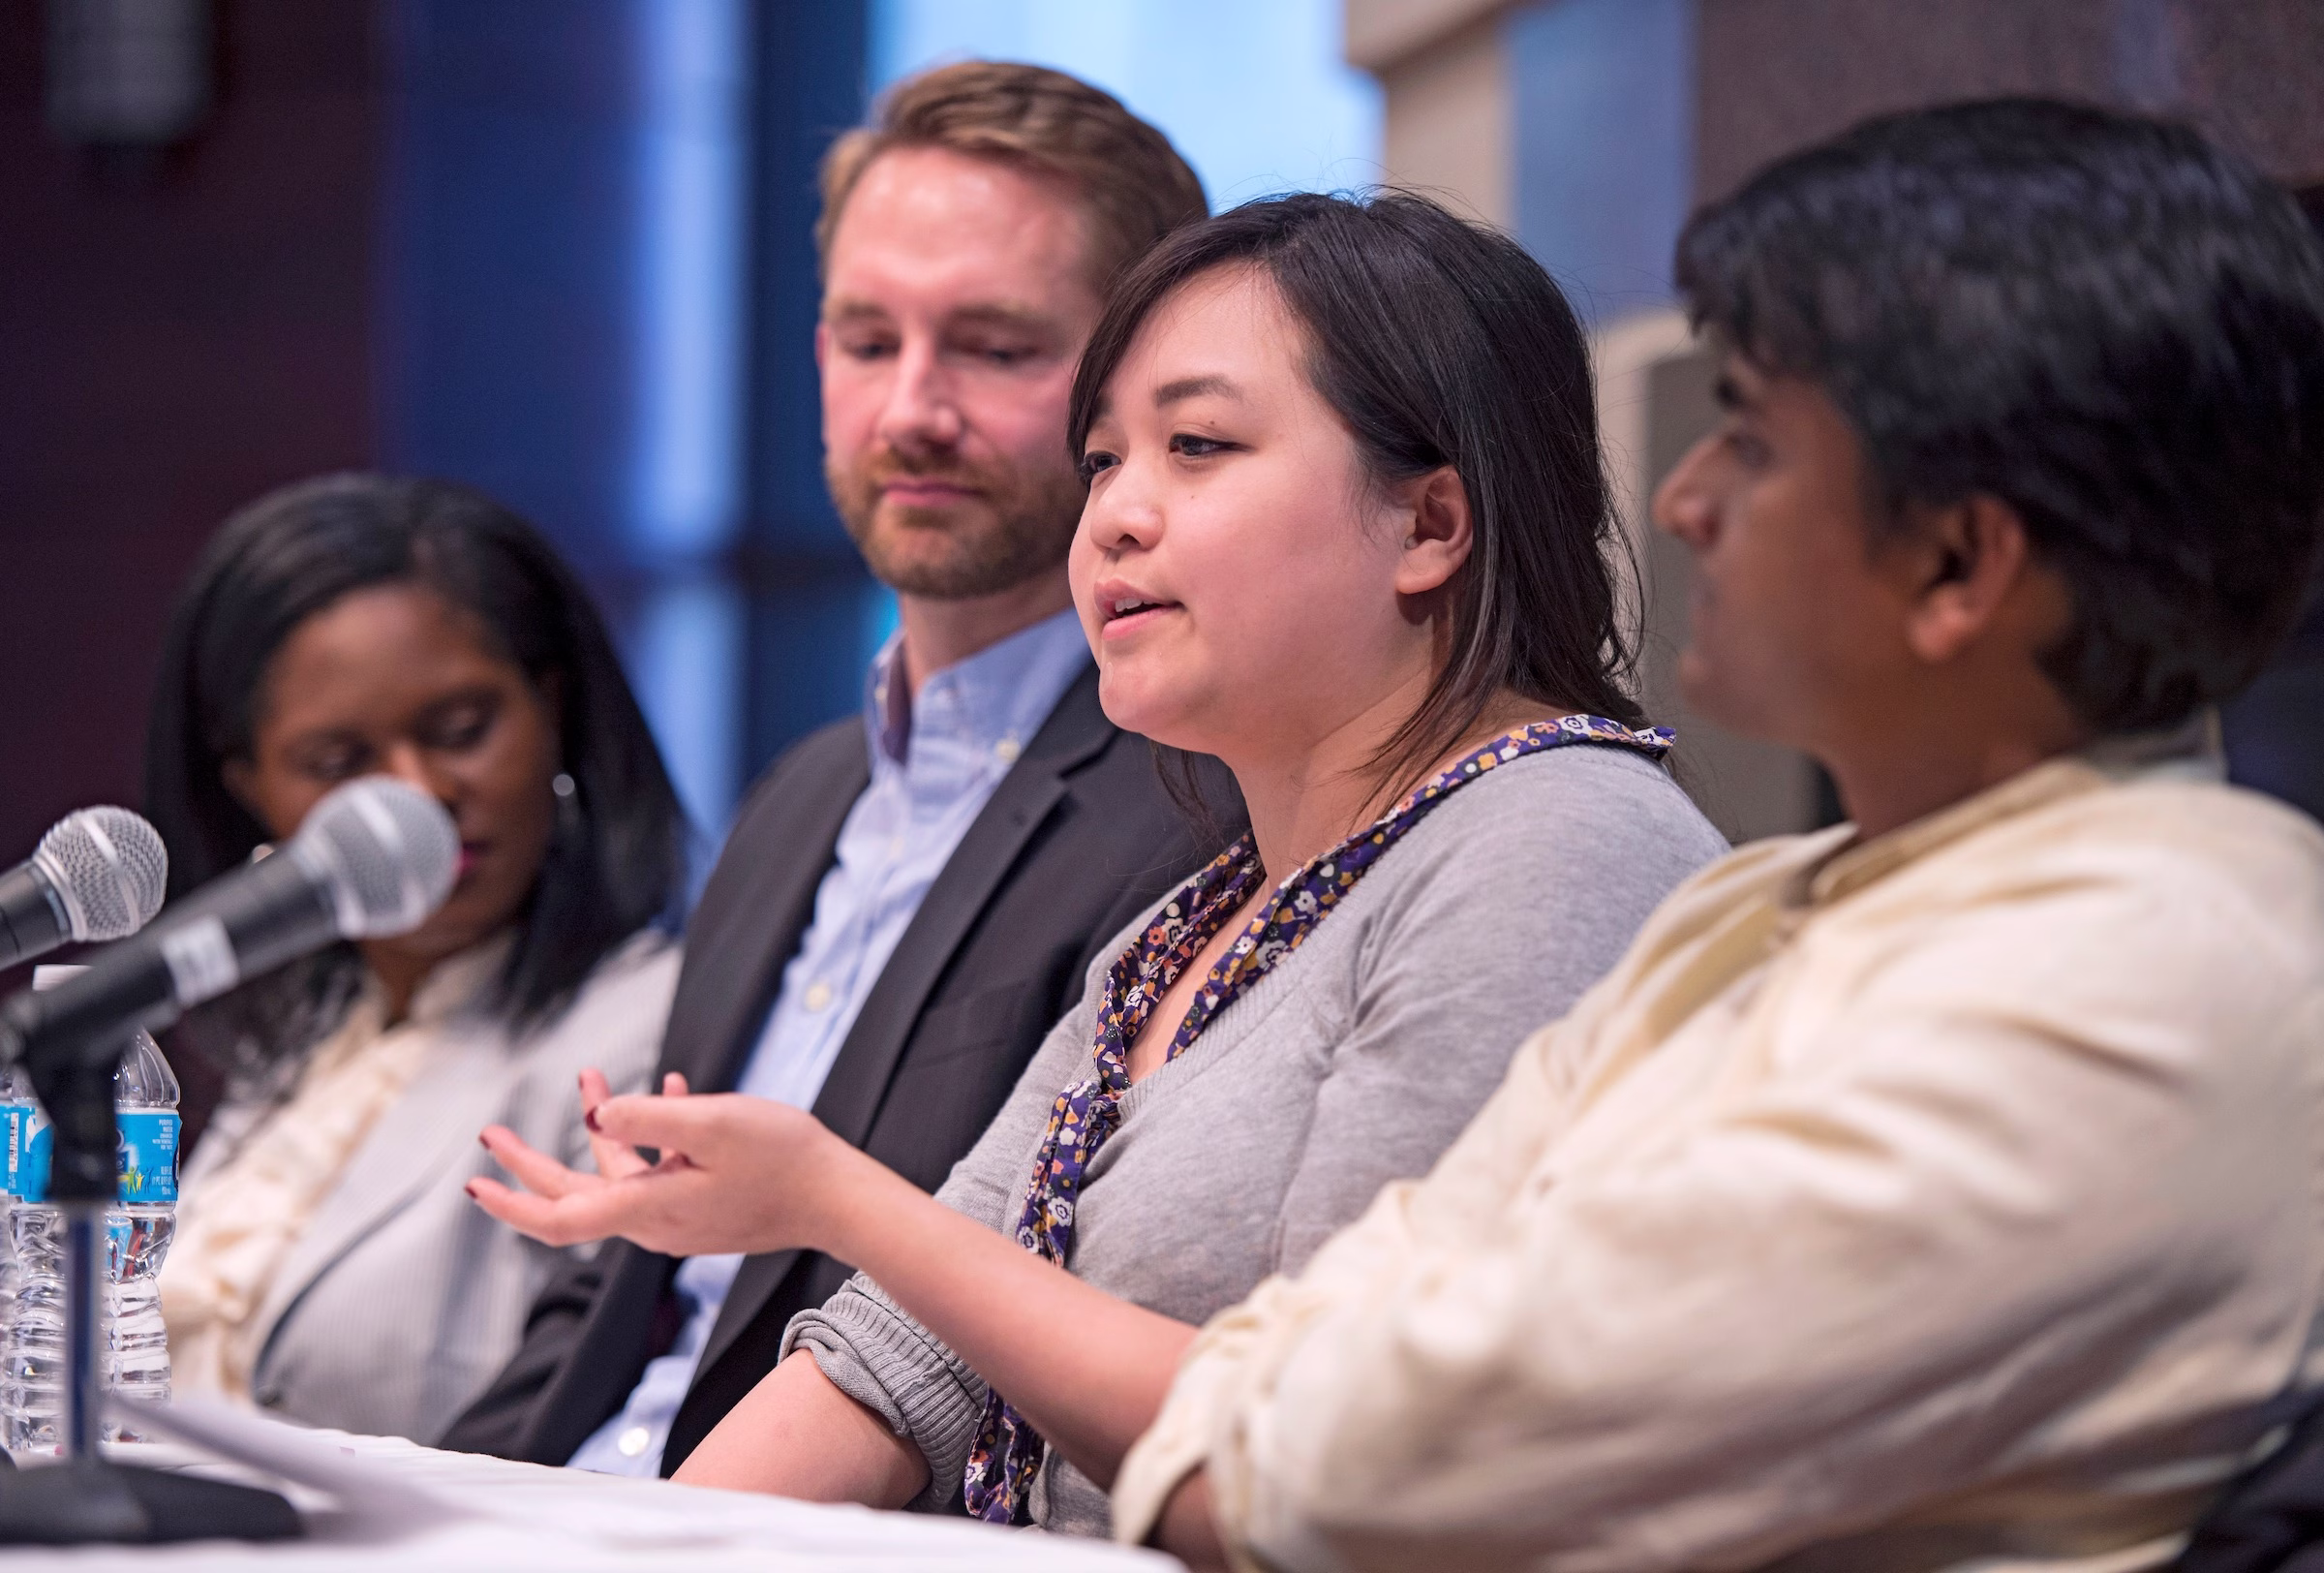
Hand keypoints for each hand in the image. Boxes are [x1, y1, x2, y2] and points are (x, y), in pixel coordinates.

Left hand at [468, 1080, 856, 1257]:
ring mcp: (680, 1219)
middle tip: (492, 1131)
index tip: (474, 1184)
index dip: (512, 1201)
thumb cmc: (784, 1157)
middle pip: (575, 1197)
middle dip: (530, 1162)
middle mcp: (656, 1223)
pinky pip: (657, 1173)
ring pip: (619, 1176)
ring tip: (590, 1073)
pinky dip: (651, 1135)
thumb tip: (596, 1112)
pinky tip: (672, 1089)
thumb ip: (650, 1116)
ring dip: (602, 1126)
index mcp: (649, 1209)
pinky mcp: (703, 1209)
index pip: (560, 1217)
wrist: (839, 1198)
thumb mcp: (714, 1122)